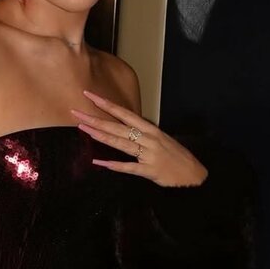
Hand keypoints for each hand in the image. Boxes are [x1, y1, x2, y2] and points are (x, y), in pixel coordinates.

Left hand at [72, 91, 208, 187]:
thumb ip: (141, 133)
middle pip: (117, 126)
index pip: (124, 113)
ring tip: (83, 129)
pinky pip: (127, 167)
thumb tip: (123, 126)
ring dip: (100, 136)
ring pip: (120, 142)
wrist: (193, 174)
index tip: (90, 95)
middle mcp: (148, 138)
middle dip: (96, 119)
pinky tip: (98, 162)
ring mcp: (148, 154)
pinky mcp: (148, 170)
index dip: (106, 104)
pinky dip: (112, 165)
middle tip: (76, 112)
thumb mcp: (159, 138)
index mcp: (150, 129)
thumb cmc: (174, 155)